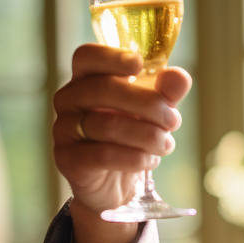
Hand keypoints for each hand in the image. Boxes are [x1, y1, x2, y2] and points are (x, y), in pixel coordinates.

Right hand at [53, 44, 191, 242]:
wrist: (116, 186)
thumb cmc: (133, 136)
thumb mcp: (154, 111)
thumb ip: (166, 92)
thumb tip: (179, 77)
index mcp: (86, 79)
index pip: (87, 56)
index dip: (112, 57)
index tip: (140, 64)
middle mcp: (69, 100)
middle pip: (103, 89)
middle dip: (148, 103)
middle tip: (173, 120)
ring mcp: (64, 129)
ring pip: (107, 124)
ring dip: (147, 135)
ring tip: (165, 144)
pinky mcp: (68, 160)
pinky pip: (103, 154)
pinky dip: (135, 157)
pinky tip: (150, 160)